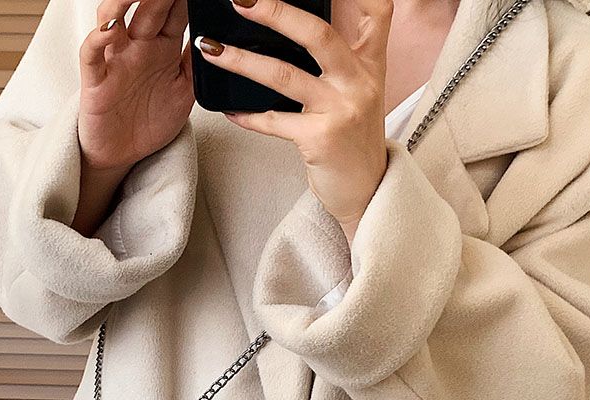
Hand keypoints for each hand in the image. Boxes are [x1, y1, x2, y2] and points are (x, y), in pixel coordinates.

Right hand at [78, 0, 194, 171]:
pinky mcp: (95, 80)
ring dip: (125, 0)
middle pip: (148, 6)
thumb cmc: (150, 122)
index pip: (176, 10)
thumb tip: (216, 38)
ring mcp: (115, 59)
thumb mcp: (185, 92)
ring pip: (113, 17)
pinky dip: (98, 38)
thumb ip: (197, 64)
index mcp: (162, 48)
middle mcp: (138, 47)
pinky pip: (91, 53)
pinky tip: (110, 28)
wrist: (123, 155)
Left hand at [194, 0, 393, 236]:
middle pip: (317, 34)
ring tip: (211, 49)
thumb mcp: (361, 92)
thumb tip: (300, 31)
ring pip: (284, 76)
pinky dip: (247, 116)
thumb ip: (344, 59)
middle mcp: (358, 82)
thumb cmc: (354, 141)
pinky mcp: (320, 139)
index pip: (378, 12)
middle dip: (276, 12)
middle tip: (241, 2)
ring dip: (242, 61)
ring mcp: (340, 110)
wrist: (365, 189)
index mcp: (370, 65)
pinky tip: (228, 110)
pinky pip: (273, 122)